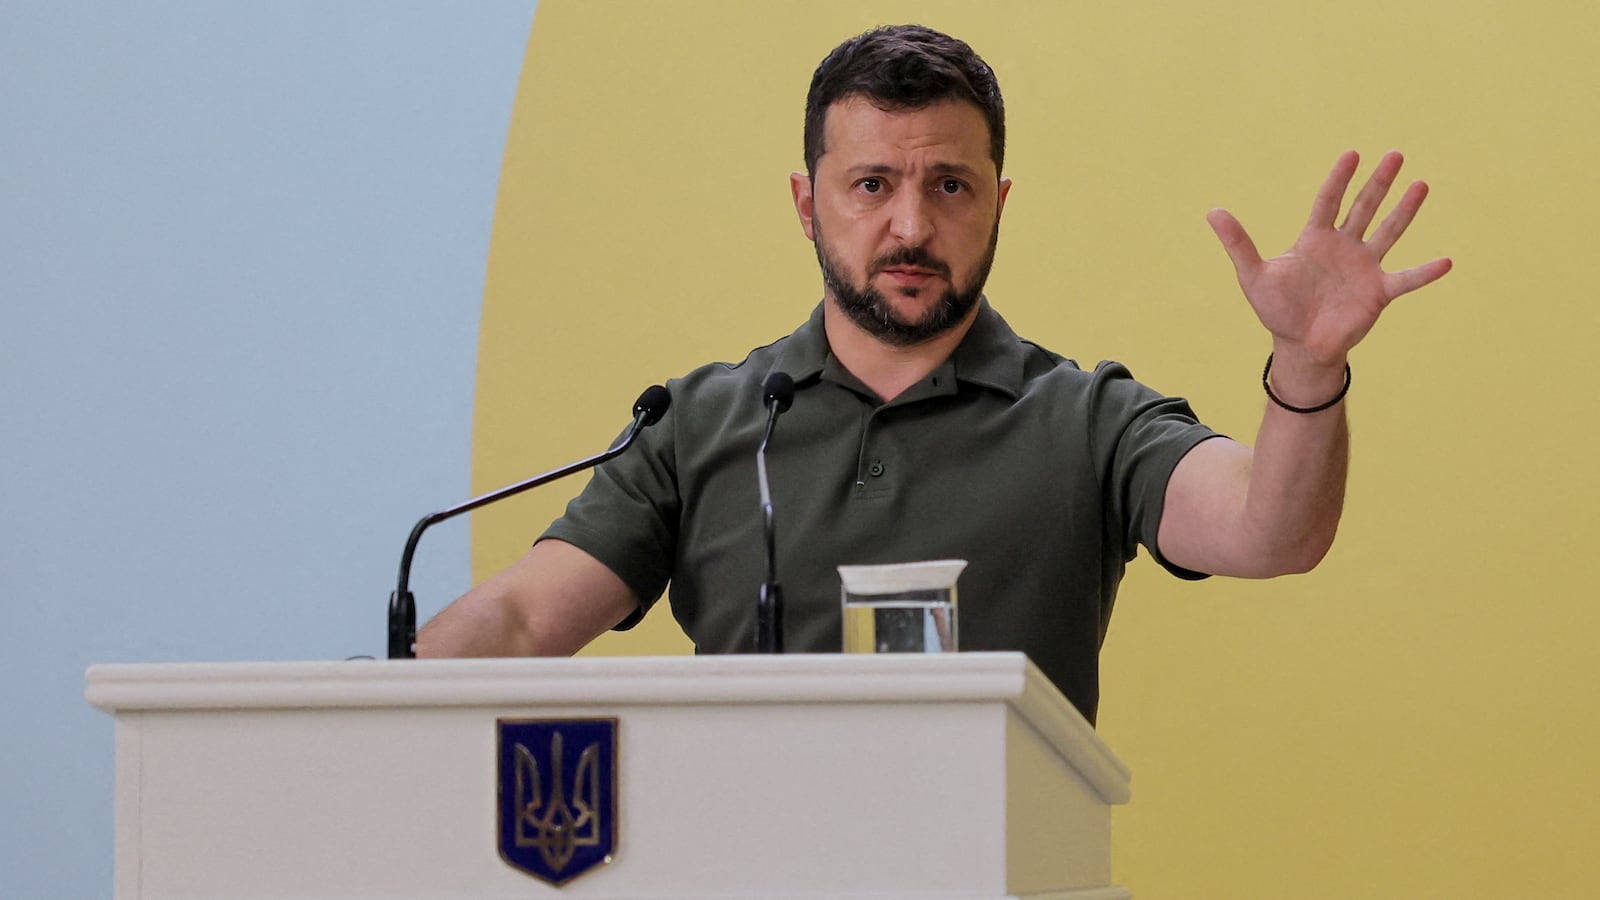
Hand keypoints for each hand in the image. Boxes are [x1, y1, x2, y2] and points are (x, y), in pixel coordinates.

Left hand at [1207, 151, 1452, 367]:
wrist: (1298, 345)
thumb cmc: (1277, 310)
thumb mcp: (1252, 275)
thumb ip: (1238, 243)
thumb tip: (1212, 212)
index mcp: (1315, 240)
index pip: (1329, 201)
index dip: (1339, 179)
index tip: (1352, 154)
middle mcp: (1344, 247)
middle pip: (1364, 208)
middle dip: (1379, 182)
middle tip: (1396, 155)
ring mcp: (1364, 268)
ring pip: (1388, 232)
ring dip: (1404, 210)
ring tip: (1421, 184)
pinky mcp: (1378, 292)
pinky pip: (1406, 280)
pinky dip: (1425, 272)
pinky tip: (1447, 261)